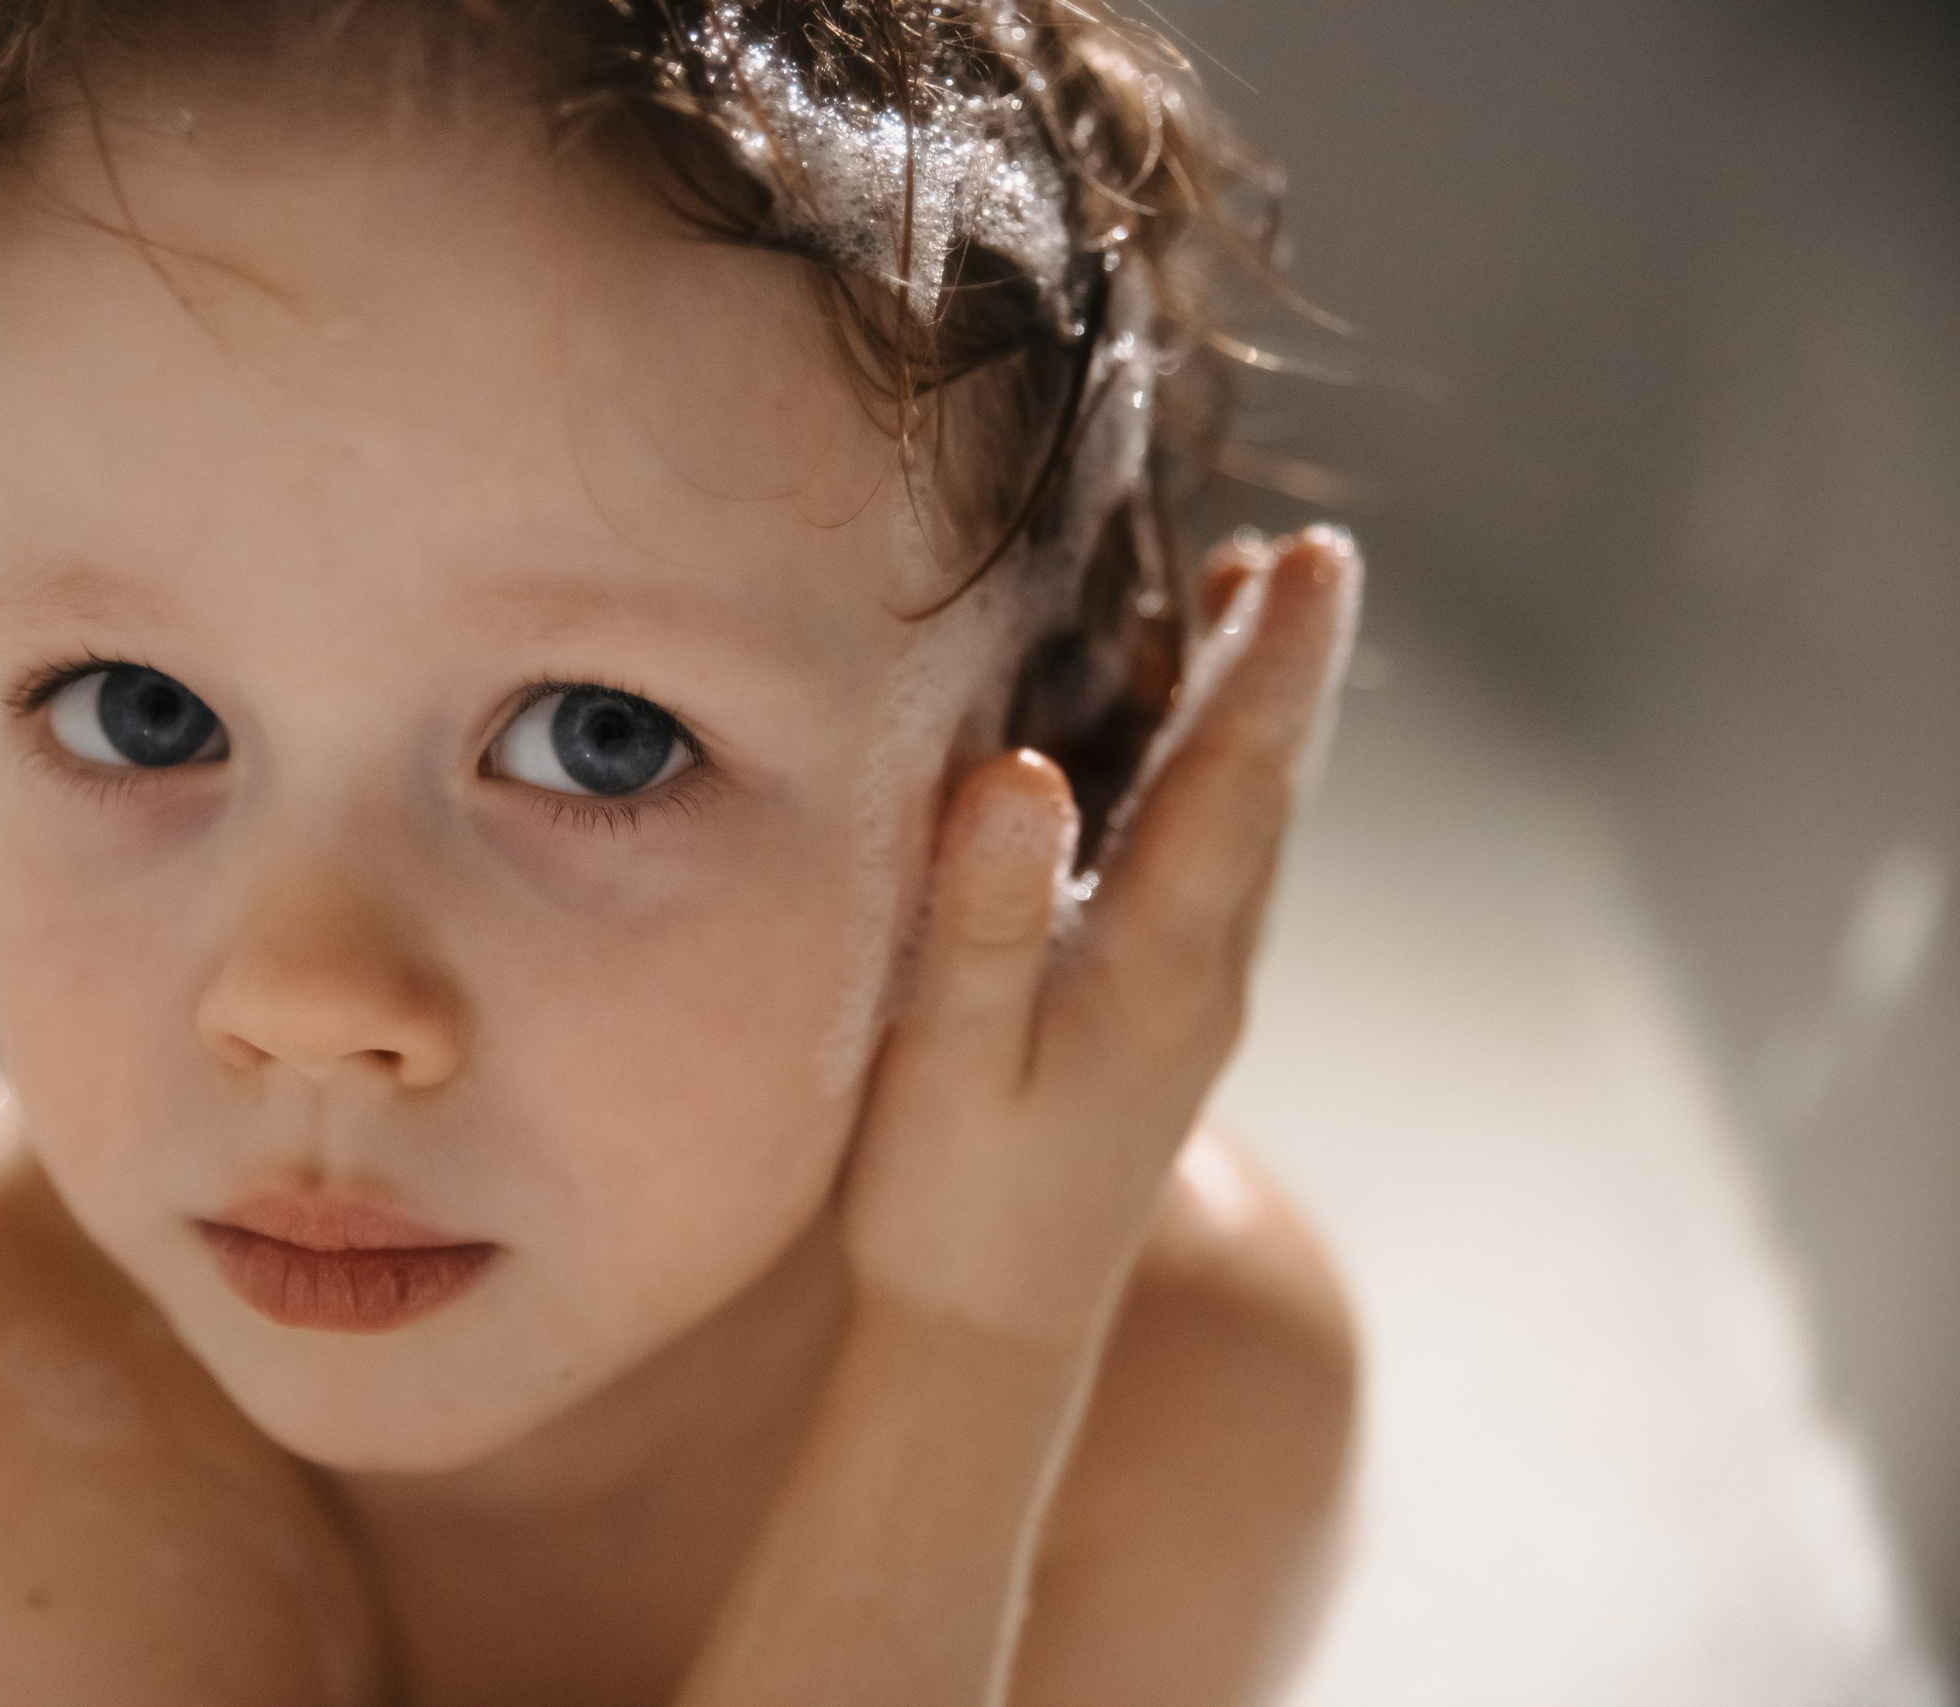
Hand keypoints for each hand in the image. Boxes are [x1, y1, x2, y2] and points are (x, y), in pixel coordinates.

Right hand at [840, 526, 1360, 1354]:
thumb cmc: (952, 1201)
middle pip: (1266, 790)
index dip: (1270, 659)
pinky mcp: (1165, 1027)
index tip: (1308, 555)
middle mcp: (1205, 973)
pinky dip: (1219, 792)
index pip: (1234, 778)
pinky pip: (1216, 875)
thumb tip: (1015, 771)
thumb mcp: (948, 1061)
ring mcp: (1195, 1003)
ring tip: (1250, 626)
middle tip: (1301, 559)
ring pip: (1250, 833)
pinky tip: (1189, 774)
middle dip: (1282, 668)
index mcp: (1161, 964)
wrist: (994, 1340)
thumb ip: (982, 917)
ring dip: (1258, 724)